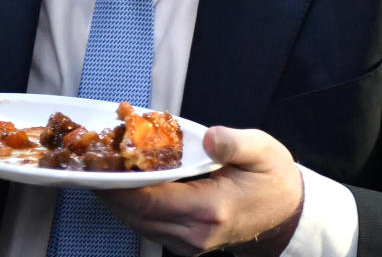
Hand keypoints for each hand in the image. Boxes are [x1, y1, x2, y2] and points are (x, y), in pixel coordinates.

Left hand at [99, 127, 303, 255]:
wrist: (290, 212)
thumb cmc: (273, 177)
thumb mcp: (261, 149)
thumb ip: (234, 142)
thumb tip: (211, 138)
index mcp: (211, 208)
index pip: (149, 200)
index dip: (119, 182)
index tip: (101, 159)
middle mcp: (196, 232)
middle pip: (135, 215)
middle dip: (108, 188)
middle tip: (91, 159)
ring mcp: (190, 243)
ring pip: (137, 223)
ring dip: (116, 197)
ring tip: (102, 167)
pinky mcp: (186, 243)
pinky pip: (147, 225)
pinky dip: (131, 205)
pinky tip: (125, 182)